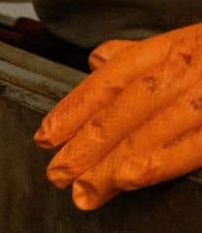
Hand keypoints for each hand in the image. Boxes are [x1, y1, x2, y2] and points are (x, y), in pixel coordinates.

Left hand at [35, 22, 201, 210]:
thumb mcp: (196, 43)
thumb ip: (148, 56)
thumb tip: (99, 59)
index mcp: (184, 42)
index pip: (118, 74)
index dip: (78, 105)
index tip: (46, 135)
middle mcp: (199, 61)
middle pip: (133, 102)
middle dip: (90, 140)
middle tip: (58, 174)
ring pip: (159, 124)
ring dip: (116, 159)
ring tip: (87, 189)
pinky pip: (197, 143)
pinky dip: (163, 160)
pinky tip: (132, 178)